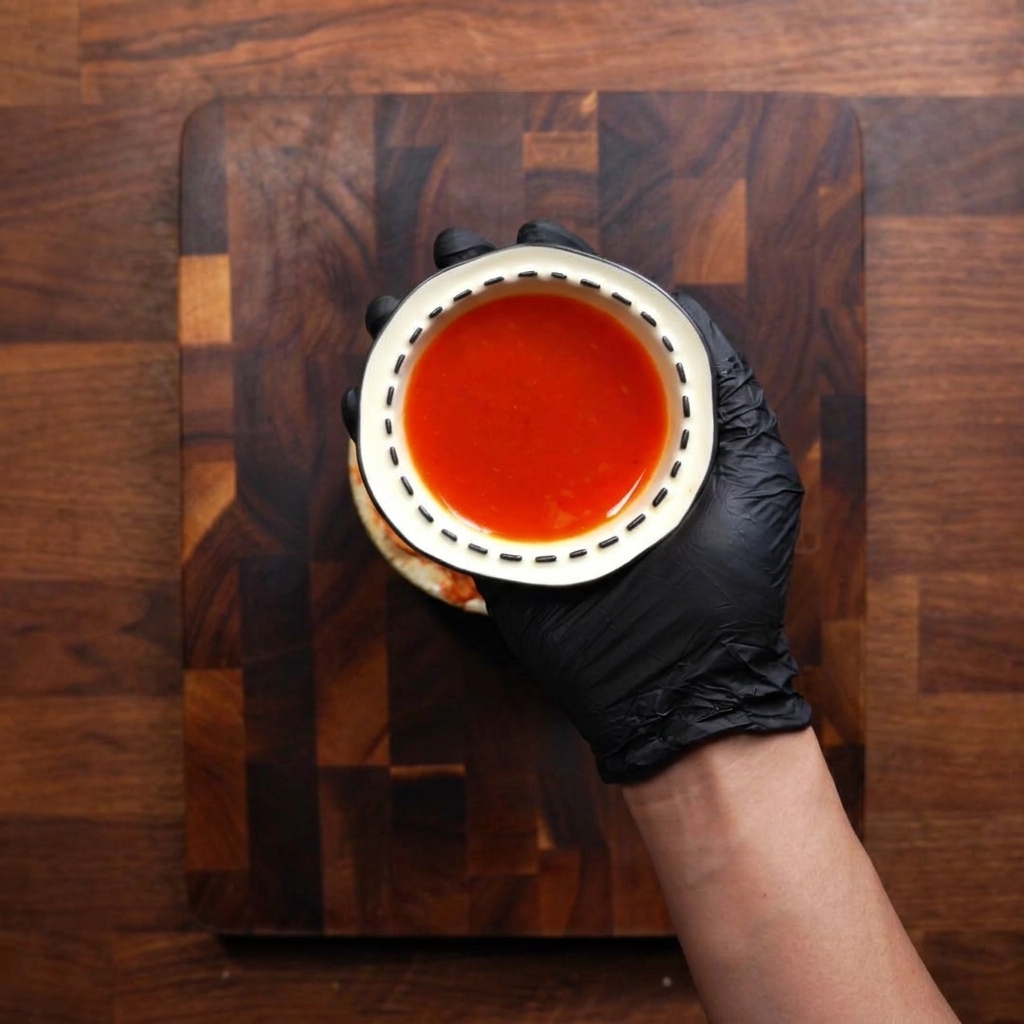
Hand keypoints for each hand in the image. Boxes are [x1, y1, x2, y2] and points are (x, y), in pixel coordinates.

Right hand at [345, 221, 810, 783]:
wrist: (679, 686)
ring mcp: (521, 491)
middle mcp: (569, 446)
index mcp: (630, 422)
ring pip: (458, 406)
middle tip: (448, 254)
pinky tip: (359, 401)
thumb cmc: (729, 583)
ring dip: (415, 350)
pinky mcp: (482, 536)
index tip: (532, 235)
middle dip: (474, 293)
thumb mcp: (752, 468)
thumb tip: (680, 303)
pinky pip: (422, 482)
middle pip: (513, 353)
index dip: (558, 273)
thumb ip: (725, 385)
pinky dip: (381, 440)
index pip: (587, 329)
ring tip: (387, 310)